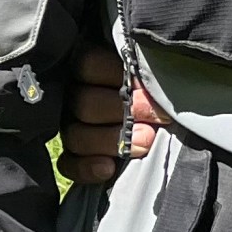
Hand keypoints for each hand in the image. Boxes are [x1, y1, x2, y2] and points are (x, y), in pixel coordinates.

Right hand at [57, 43, 167, 184]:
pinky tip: (109, 168)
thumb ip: (147, 76)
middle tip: (158, 118)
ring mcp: (70, 127)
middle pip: (84, 103)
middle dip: (124, 111)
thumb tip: (151, 82)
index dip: (117, 75)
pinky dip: (88, 168)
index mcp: (91, 69)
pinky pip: (68, 164)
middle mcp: (74, 96)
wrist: (163, 128)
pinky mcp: (72, 156)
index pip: (87, 64)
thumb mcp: (154, 81)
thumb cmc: (159, 98)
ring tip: (145, 143)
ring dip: (113, 141)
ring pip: (76, 135)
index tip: (147, 87)